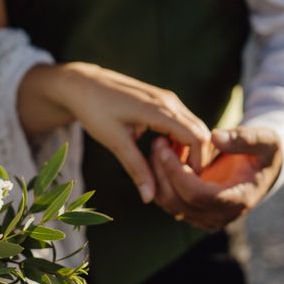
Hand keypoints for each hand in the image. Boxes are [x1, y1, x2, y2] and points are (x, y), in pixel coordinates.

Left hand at [39, 62, 209, 202]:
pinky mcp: (162, 101)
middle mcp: (169, 101)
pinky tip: (165, 155)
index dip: (197, 162)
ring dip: (189, 150)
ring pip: (193, 127)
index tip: (189, 182)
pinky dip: (180, 141)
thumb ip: (136, 169)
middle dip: (197, 158)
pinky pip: (182, 122)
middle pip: (201, 132)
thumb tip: (149, 198)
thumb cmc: (95, 111)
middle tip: (184, 181)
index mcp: (159, 110)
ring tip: (173, 171)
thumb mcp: (115, 142)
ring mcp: (167, 99)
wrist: (82, 85)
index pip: (196, 137)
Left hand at [151, 127, 282, 229]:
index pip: (197, 195)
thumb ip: (245, 138)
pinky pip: (168, 202)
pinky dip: (160, 180)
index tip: (166, 149)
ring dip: (158, 176)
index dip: (178, 173)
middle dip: (163, 172)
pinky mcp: (193, 214)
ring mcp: (205, 219)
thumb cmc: (264, 153)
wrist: (259, 169)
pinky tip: (161, 157)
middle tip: (157, 143)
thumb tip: (215, 137)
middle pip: (178, 202)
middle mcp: (220, 217)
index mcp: (238, 201)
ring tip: (158, 146)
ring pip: (169, 204)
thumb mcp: (266, 141)